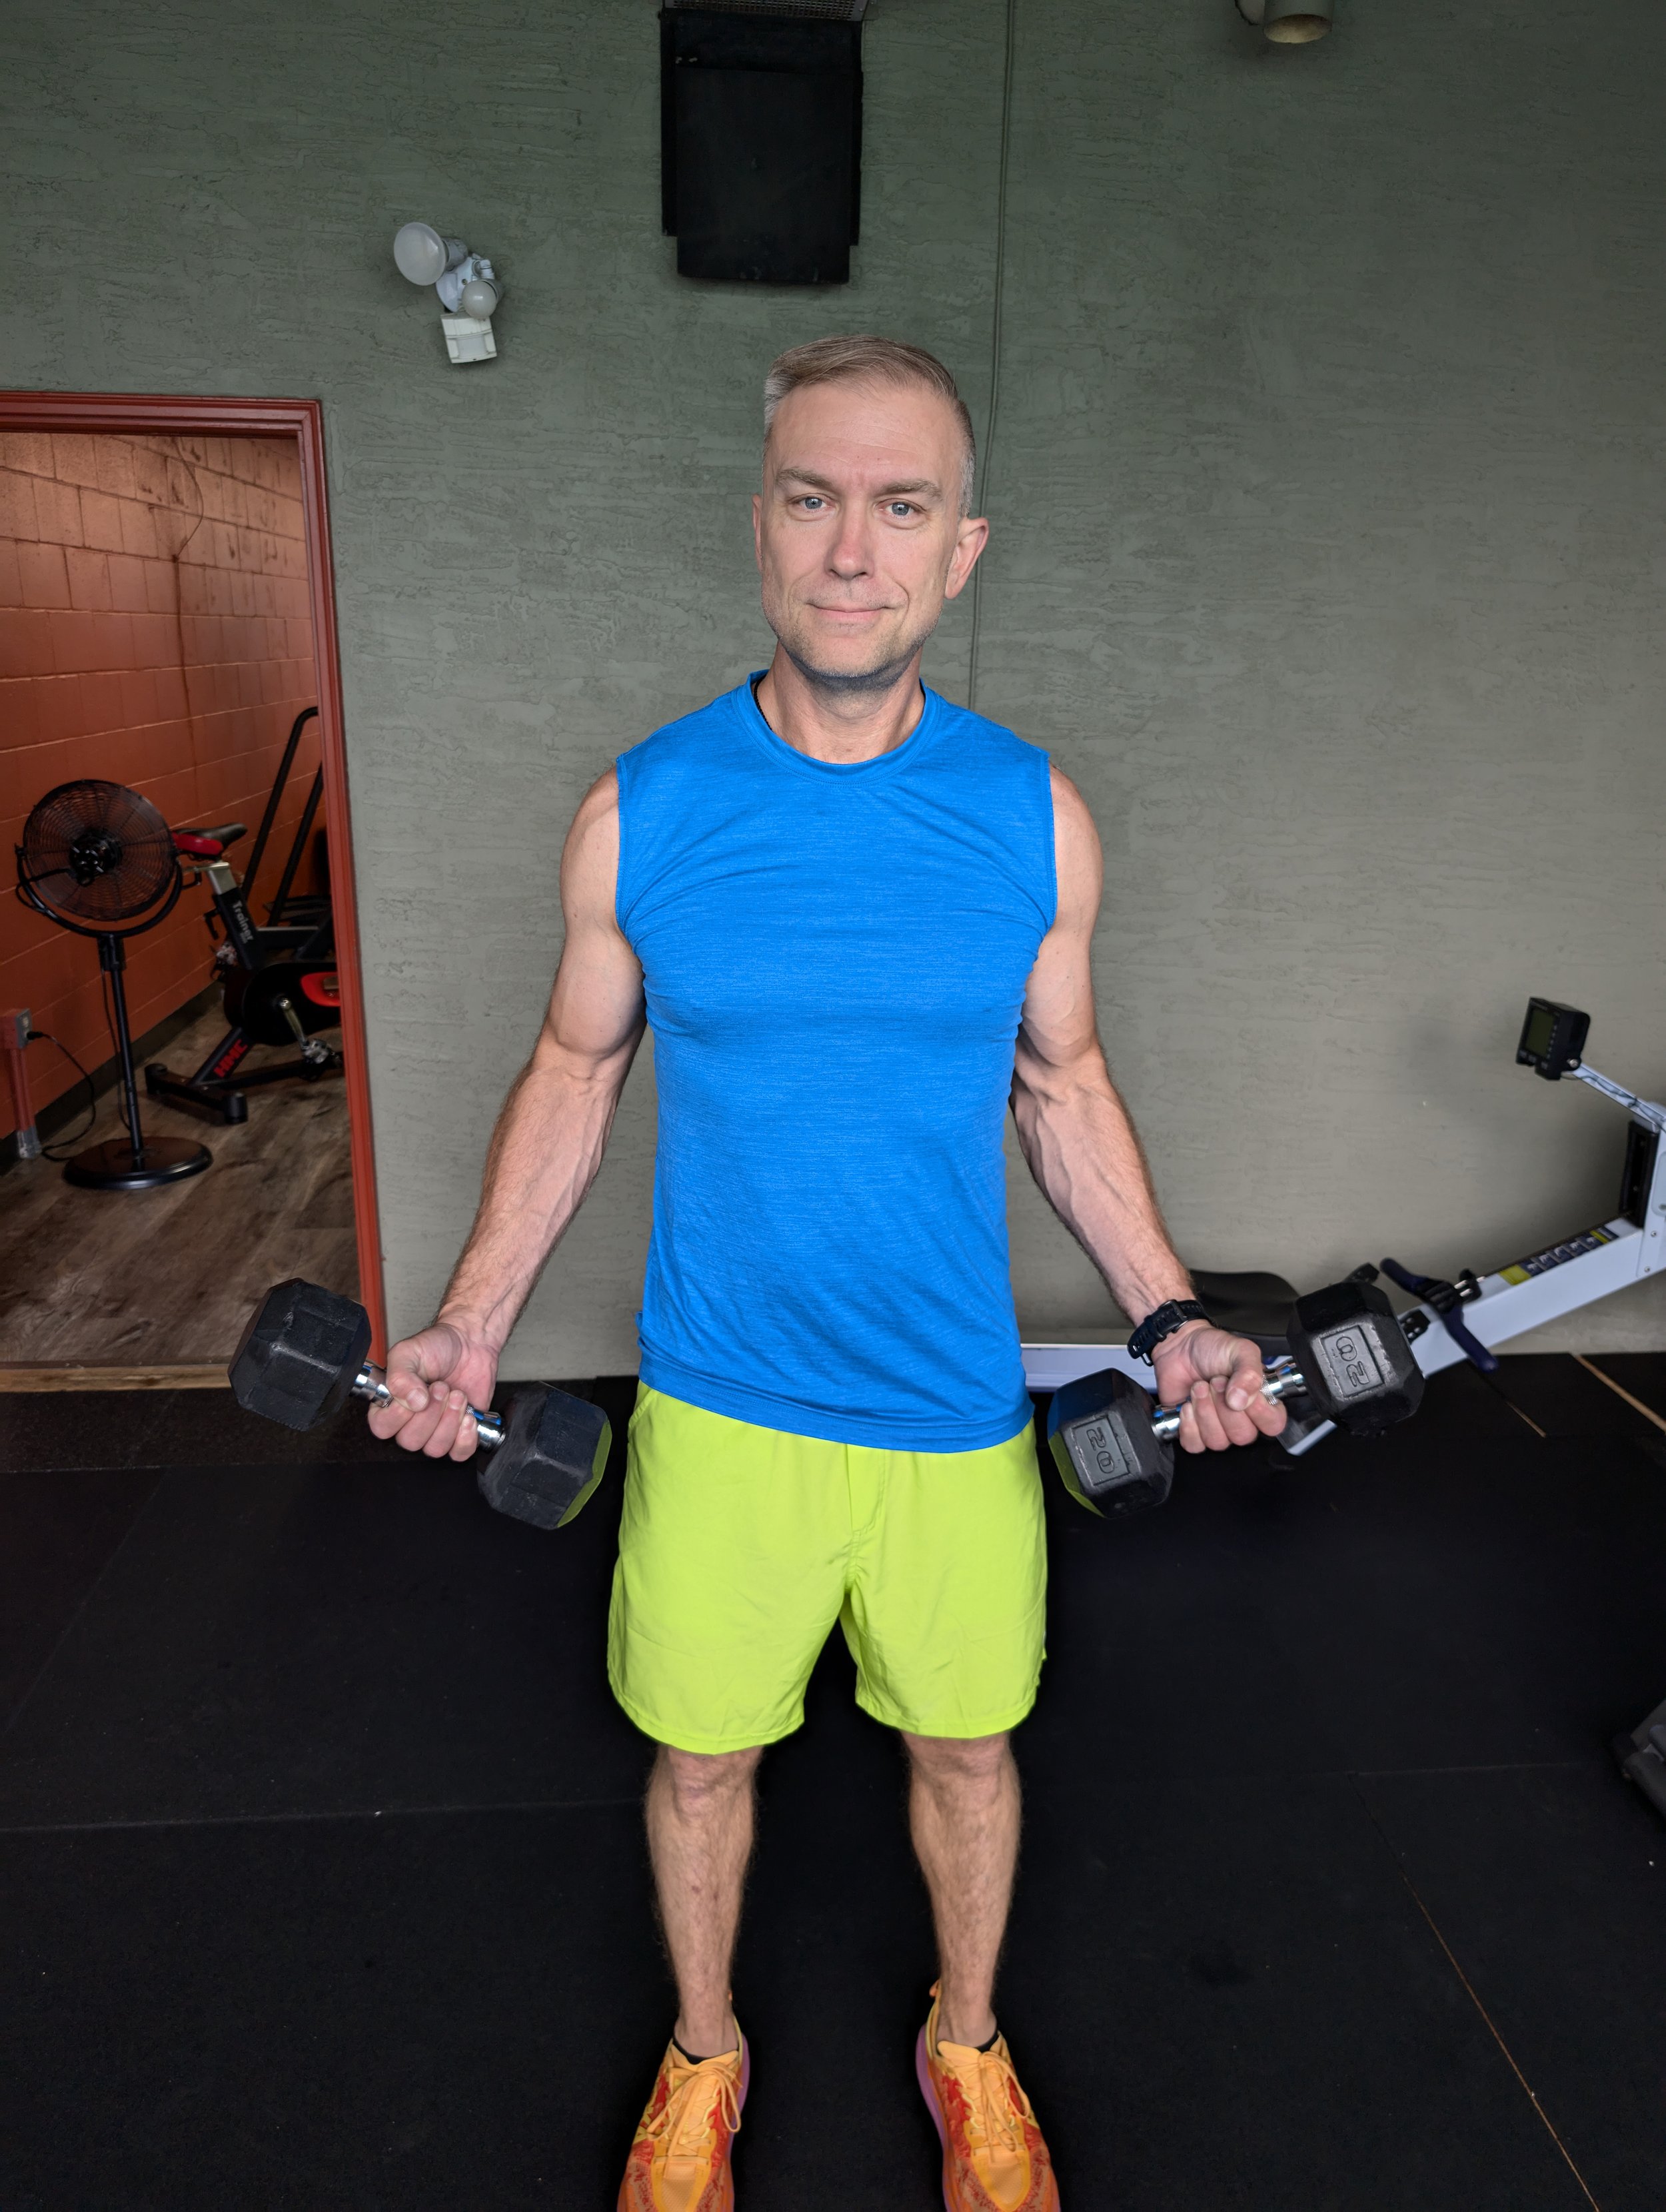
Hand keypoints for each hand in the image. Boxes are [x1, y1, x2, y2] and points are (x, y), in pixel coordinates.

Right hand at [366, 1317, 500, 1462]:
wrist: (470, 1343)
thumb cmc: (436, 1346)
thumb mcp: (409, 1352)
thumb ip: (400, 1376)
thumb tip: (411, 1401)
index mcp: (390, 1404)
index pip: (382, 1428)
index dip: (399, 1415)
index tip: (418, 1393)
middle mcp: (410, 1422)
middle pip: (410, 1441)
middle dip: (431, 1413)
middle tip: (441, 1387)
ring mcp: (435, 1430)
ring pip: (435, 1448)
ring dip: (449, 1421)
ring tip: (457, 1394)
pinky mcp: (460, 1434)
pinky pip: (459, 1454)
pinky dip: (466, 1437)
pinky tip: (469, 1416)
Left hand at [1149, 1321, 1287, 1453]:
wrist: (1179, 1347)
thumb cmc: (1212, 1348)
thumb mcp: (1240, 1350)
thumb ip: (1250, 1373)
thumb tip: (1242, 1400)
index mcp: (1260, 1402)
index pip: (1273, 1425)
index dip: (1260, 1413)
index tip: (1244, 1392)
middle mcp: (1241, 1419)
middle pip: (1243, 1435)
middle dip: (1224, 1407)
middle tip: (1216, 1382)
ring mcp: (1217, 1428)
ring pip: (1218, 1441)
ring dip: (1205, 1411)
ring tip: (1199, 1387)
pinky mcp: (1193, 1432)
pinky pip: (1194, 1444)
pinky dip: (1188, 1424)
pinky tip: (1187, 1405)